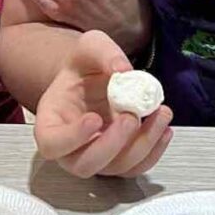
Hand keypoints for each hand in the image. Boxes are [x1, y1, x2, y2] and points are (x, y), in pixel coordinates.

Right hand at [34, 30, 173, 177]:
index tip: (94, 118)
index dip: (72, 138)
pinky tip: (164, 128)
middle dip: (113, 144)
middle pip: (85, 164)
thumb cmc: (83, 66)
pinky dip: (154, 151)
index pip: (52, 144)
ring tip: (161, 114)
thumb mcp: (89, 46)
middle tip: (131, 116)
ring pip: (115, 168)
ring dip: (142, 145)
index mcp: (50, 123)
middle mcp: (69, 149)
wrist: (95, 78)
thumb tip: (123, 70)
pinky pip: (136, 167)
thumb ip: (103, 52)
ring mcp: (96, 158)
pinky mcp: (119, 160)